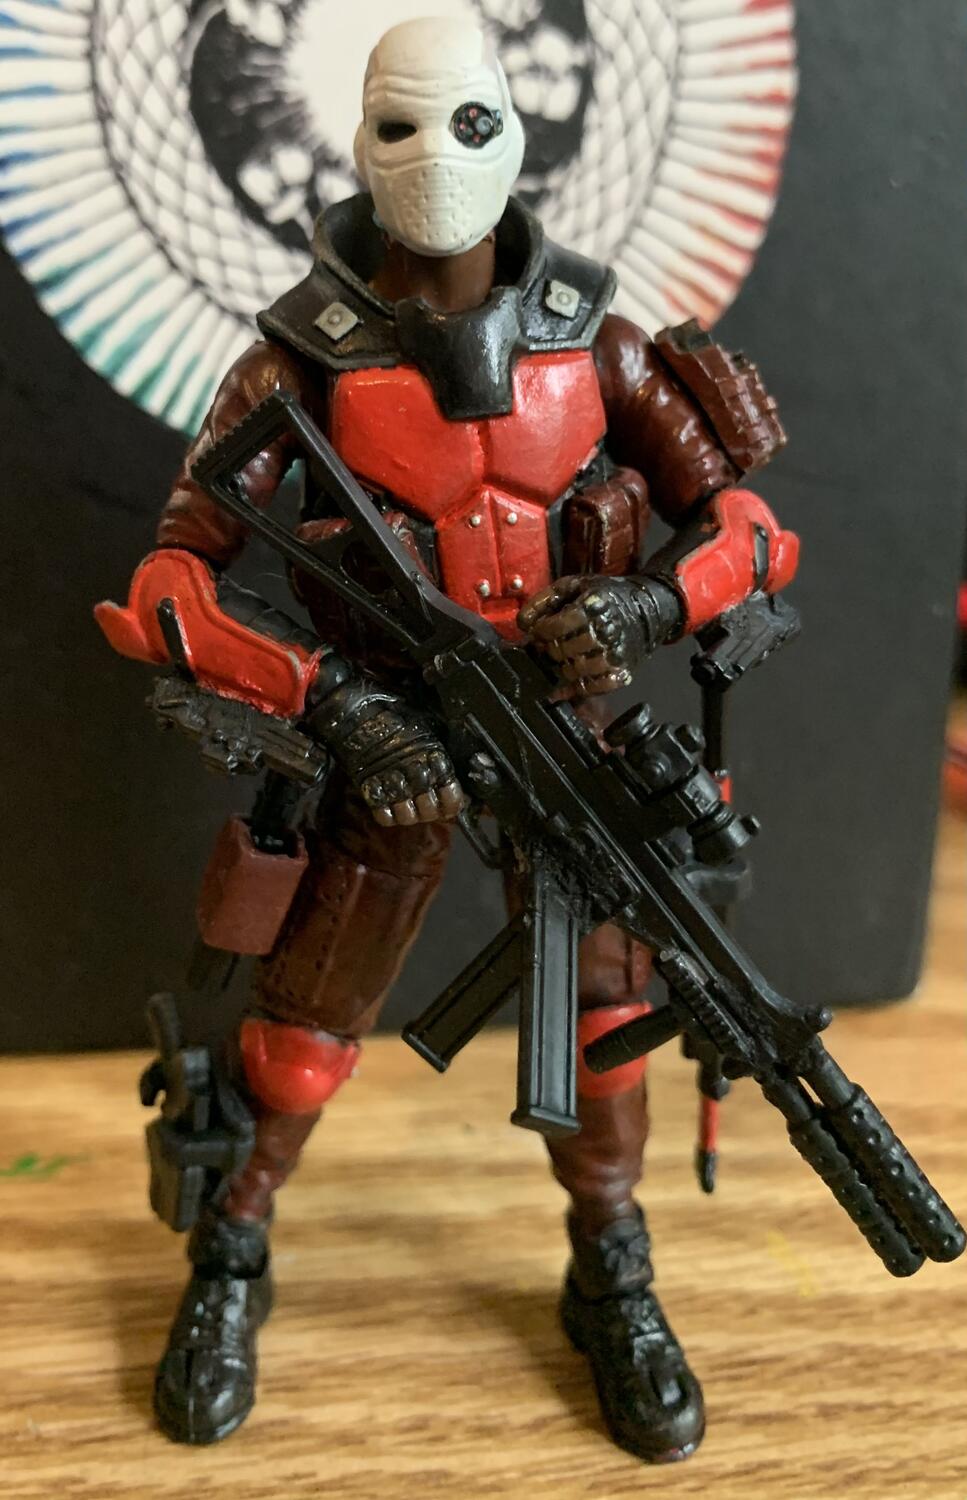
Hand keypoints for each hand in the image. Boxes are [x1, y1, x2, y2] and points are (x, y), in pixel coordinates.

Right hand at [305, 667, 464, 826]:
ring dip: (409, 813)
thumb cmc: (393, 713)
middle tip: (427, 803)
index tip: (450, 801)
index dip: (452, 802)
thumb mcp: (428, 724)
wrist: (355, 710)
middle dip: (430, 811)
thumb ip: (439, 750)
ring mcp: (392, 781)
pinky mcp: (370, 787)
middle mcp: (415, 772)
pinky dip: (387, 813)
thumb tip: (451, 770)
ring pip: (407, 816)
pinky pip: (383, 815)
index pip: (452, 797)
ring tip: (408, 803)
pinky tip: (390, 803)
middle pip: (430, 811)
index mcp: (434, 756)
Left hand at [518, 575, 681, 694]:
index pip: (556, 627)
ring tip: (560, 660)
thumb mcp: (574, 585)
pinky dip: (580, 687)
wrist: (648, 609)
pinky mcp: (623, 672)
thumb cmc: (606, 596)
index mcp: (593, 606)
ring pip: (576, 670)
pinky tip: (573, 678)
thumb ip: (544, 600)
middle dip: (549, 651)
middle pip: (563, 650)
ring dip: (562, 669)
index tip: (538, 632)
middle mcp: (606, 631)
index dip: (541, 632)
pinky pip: (595, 688)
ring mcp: (615, 654)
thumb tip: (522, 622)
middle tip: (546, 648)